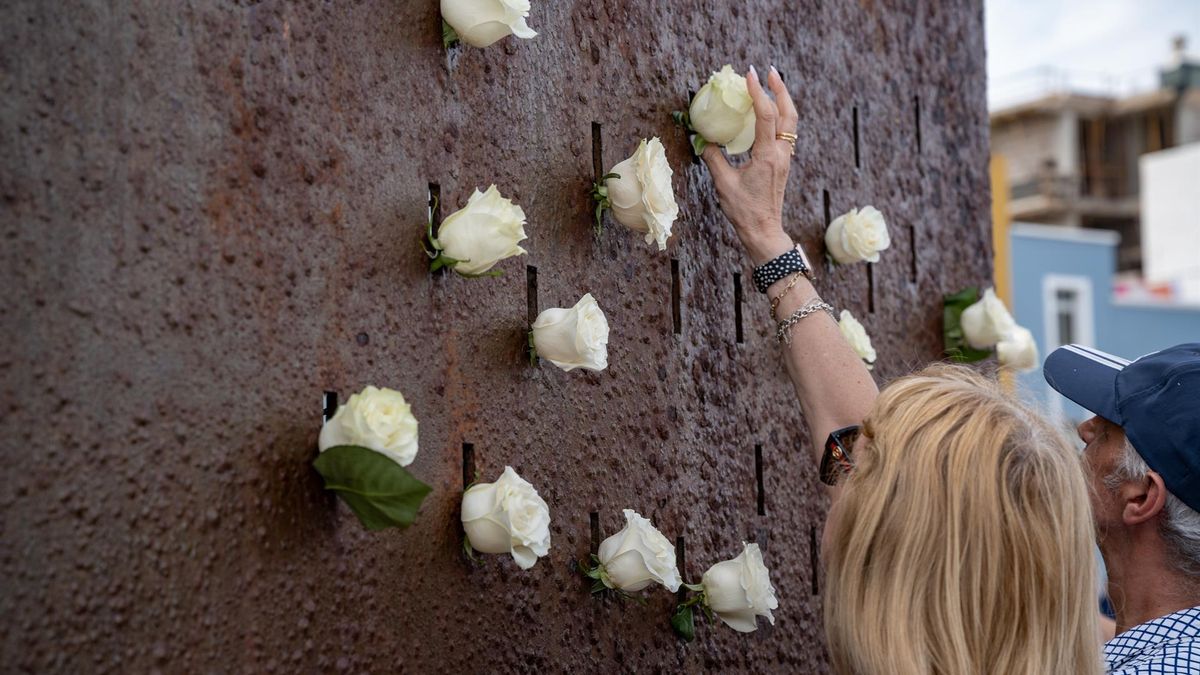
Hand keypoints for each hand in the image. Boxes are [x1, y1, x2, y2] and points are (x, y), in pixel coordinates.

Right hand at [700, 65, 798, 265]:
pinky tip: (768, 113)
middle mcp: (781, 154)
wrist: (764, 232)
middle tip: (768, 71)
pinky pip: (786, 133)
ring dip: (783, 100)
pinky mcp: (782, 164)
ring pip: (791, 122)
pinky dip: (780, 116)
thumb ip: (714, 159)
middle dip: (779, 89)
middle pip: (788, 113)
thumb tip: (703, 141)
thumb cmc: (744, 212)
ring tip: (771, 85)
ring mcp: (784, 159)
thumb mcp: (724, 184)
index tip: (748, 75)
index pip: (766, 116)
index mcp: (767, 156)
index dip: (758, 93)